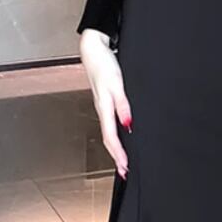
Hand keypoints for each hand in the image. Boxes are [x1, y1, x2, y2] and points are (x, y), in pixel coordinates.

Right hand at [79, 29, 131, 179]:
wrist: (93, 50)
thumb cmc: (104, 64)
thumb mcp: (116, 83)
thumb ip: (123, 103)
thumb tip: (128, 123)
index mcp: (104, 107)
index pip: (111, 137)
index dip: (118, 153)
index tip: (125, 167)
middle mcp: (102, 110)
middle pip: (109, 139)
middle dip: (116, 156)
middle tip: (125, 171)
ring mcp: (102, 106)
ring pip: (109, 132)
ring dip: (115, 147)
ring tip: (123, 160)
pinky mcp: (105, 101)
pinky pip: (109, 123)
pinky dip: (115, 135)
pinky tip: (121, 136)